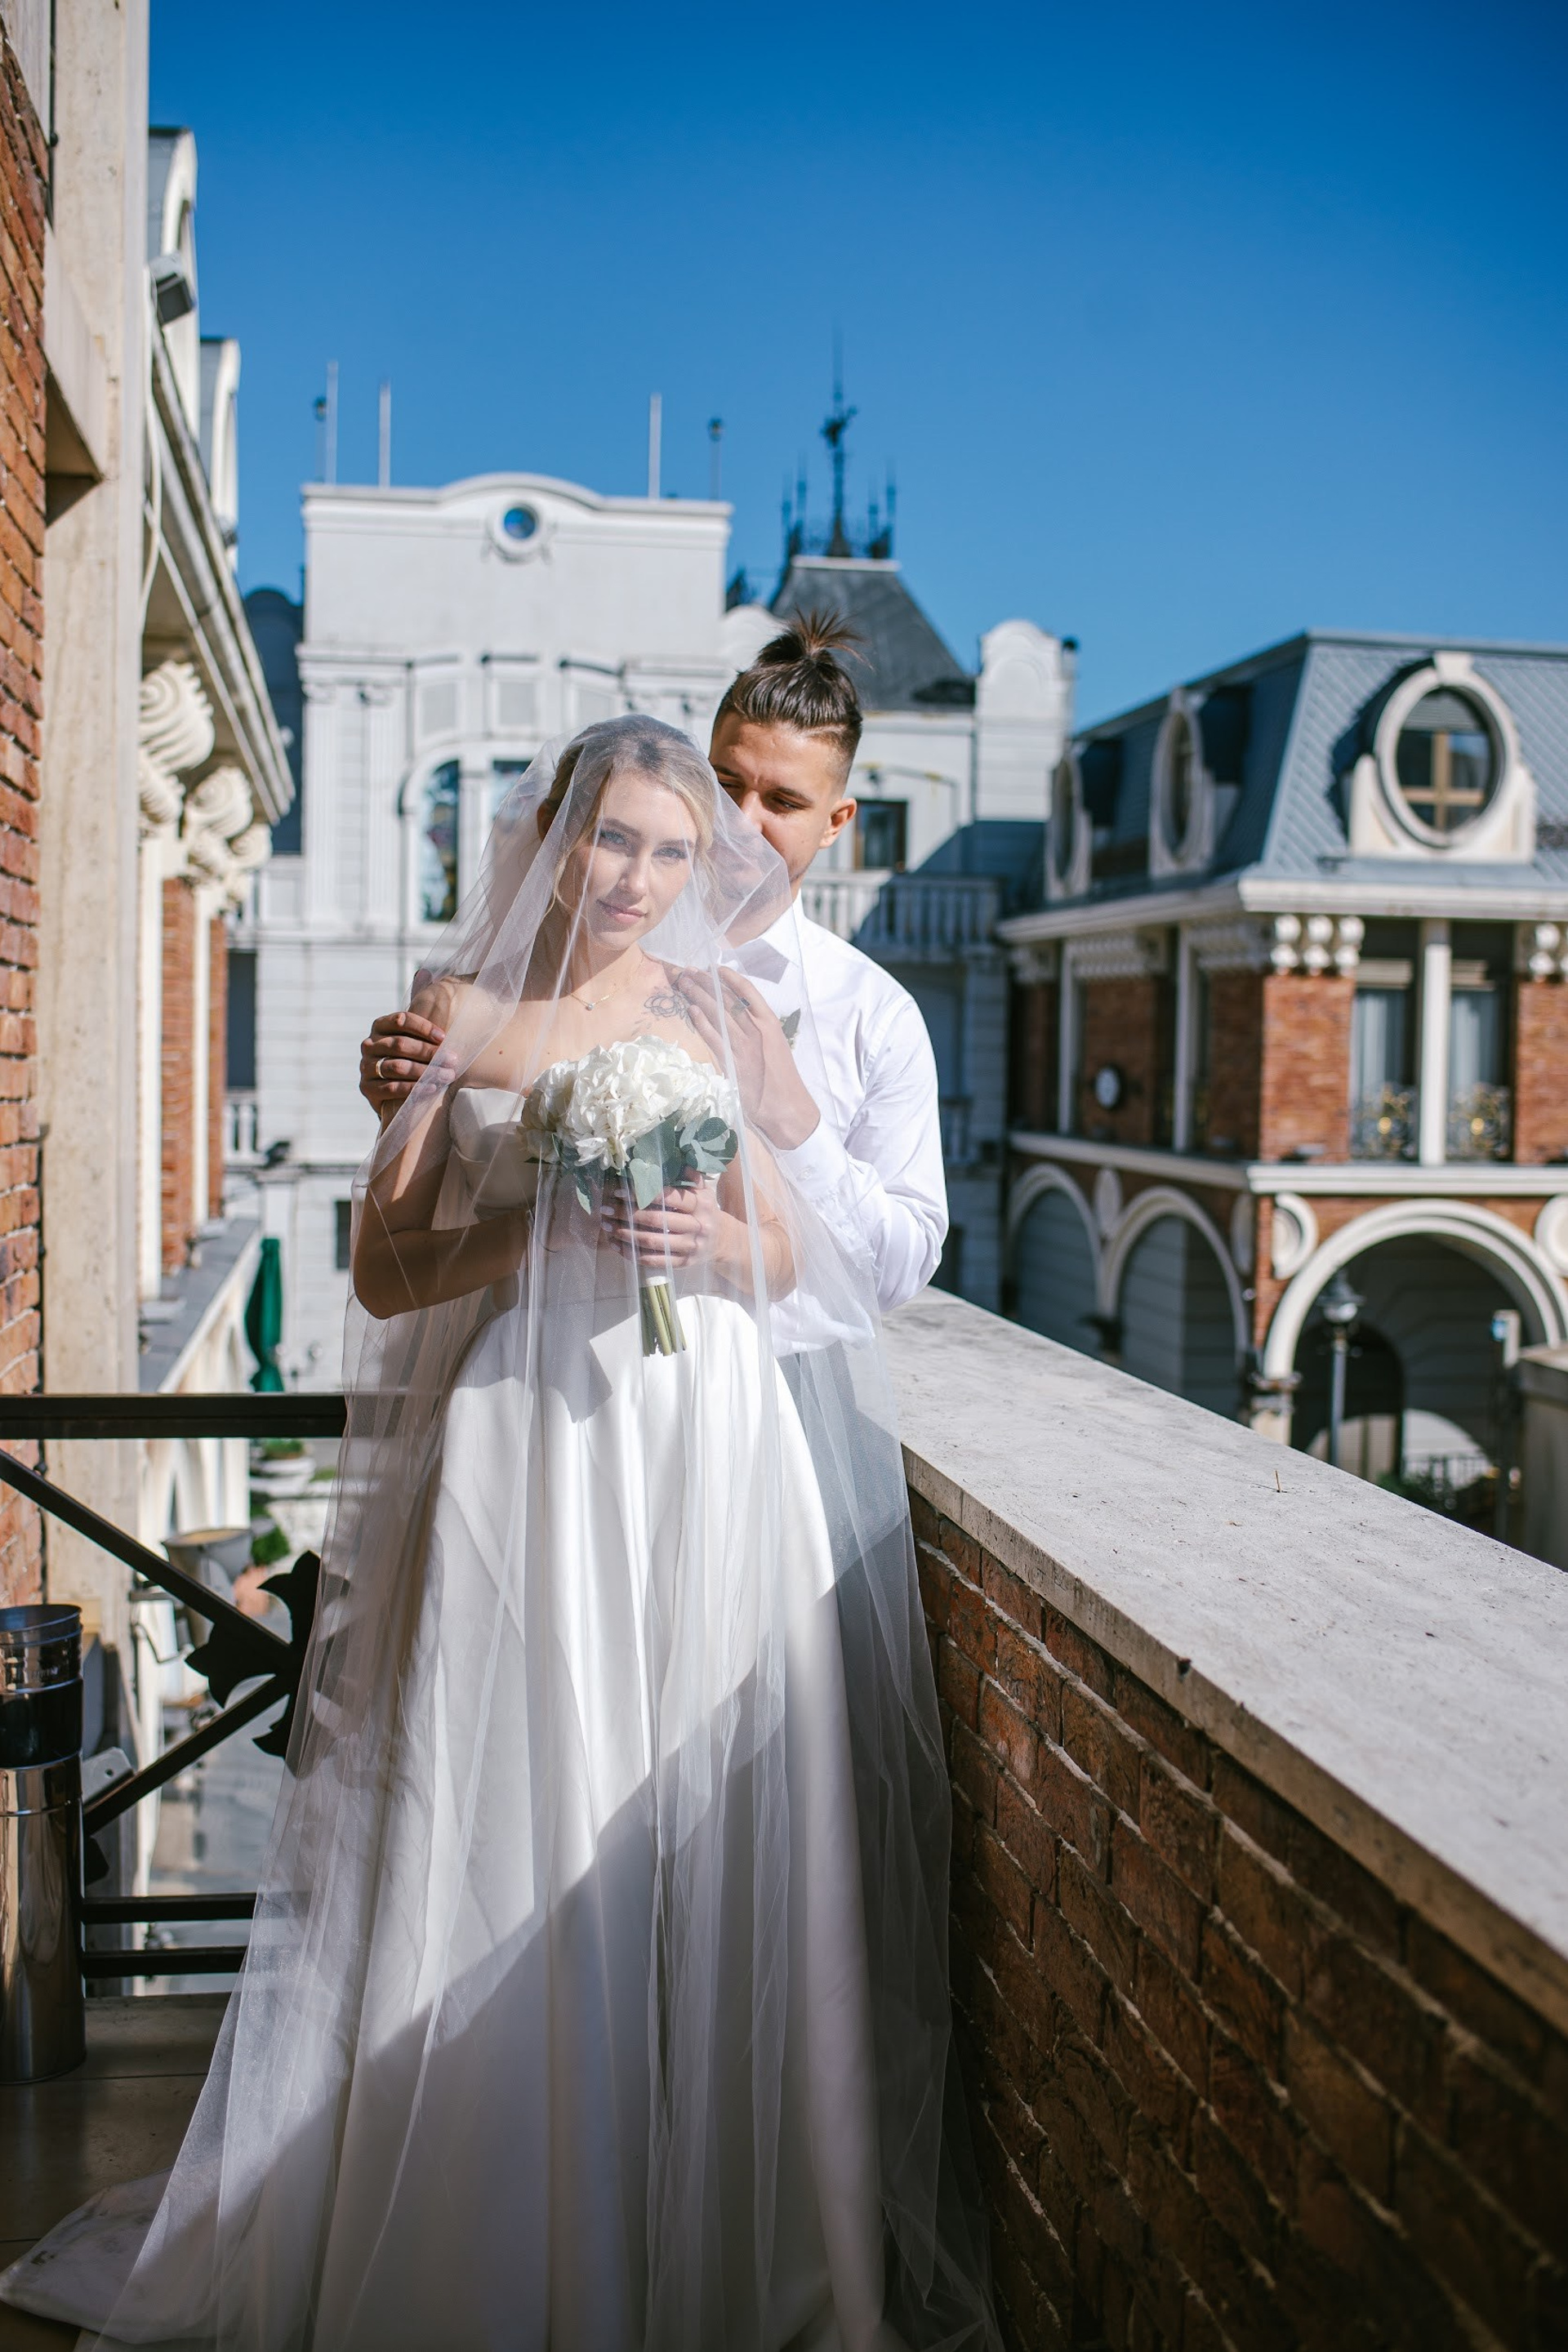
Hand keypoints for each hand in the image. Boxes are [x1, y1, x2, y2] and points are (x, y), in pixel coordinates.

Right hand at [360, 1011, 445, 1112]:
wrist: (389, 1091)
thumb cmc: (407, 1059)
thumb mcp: (412, 1042)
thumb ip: (424, 1036)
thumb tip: (453, 1035)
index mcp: (380, 1026)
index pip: (401, 1020)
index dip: (423, 1028)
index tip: (444, 1038)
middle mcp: (369, 1045)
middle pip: (400, 1045)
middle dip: (429, 1052)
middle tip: (452, 1060)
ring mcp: (365, 1066)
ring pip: (398, 1067)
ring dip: (426, 1071)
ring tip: (446, 1075)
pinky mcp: (367, 1088)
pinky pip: (391, 1087)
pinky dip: (414, 1088)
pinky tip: (432, 1088)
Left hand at [601, 1183, 736, 1275]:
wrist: (723, 1241)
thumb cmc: (705, 1211)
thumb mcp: (704, 1191)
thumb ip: (691, 1176)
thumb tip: (675, 1157)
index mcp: (701, 1204)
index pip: (669, 1198)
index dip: (643, 1194)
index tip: (619, 1191)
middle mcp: (697, 1226)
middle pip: (658, 1220)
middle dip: (628, 1214)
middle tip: (605, 1209)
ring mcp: (690, 1246)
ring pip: (653, 1241)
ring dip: (626, 1234)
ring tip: (607, 1227)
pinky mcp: (683, 1263)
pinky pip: (654, 1261)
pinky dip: (633, 1254)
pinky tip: (618, 1246)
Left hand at [669, 968, 819, 1152]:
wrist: (788, 1107)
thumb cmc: (783, 1079)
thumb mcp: (776, 1046)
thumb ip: (759, 1031)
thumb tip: (739, 1017)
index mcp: (770, 1024)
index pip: (748, 992)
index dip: (730, 978)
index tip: (715, 969)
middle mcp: (756, 1030)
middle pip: (727, 999)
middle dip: (706, 983)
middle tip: (689, 971)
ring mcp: (743, 1046)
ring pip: (717, 1014)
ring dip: (698, 996)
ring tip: (684, 983)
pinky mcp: (732, 1063)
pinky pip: (713, 1038)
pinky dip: (701, 1023)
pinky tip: (690, 1011)